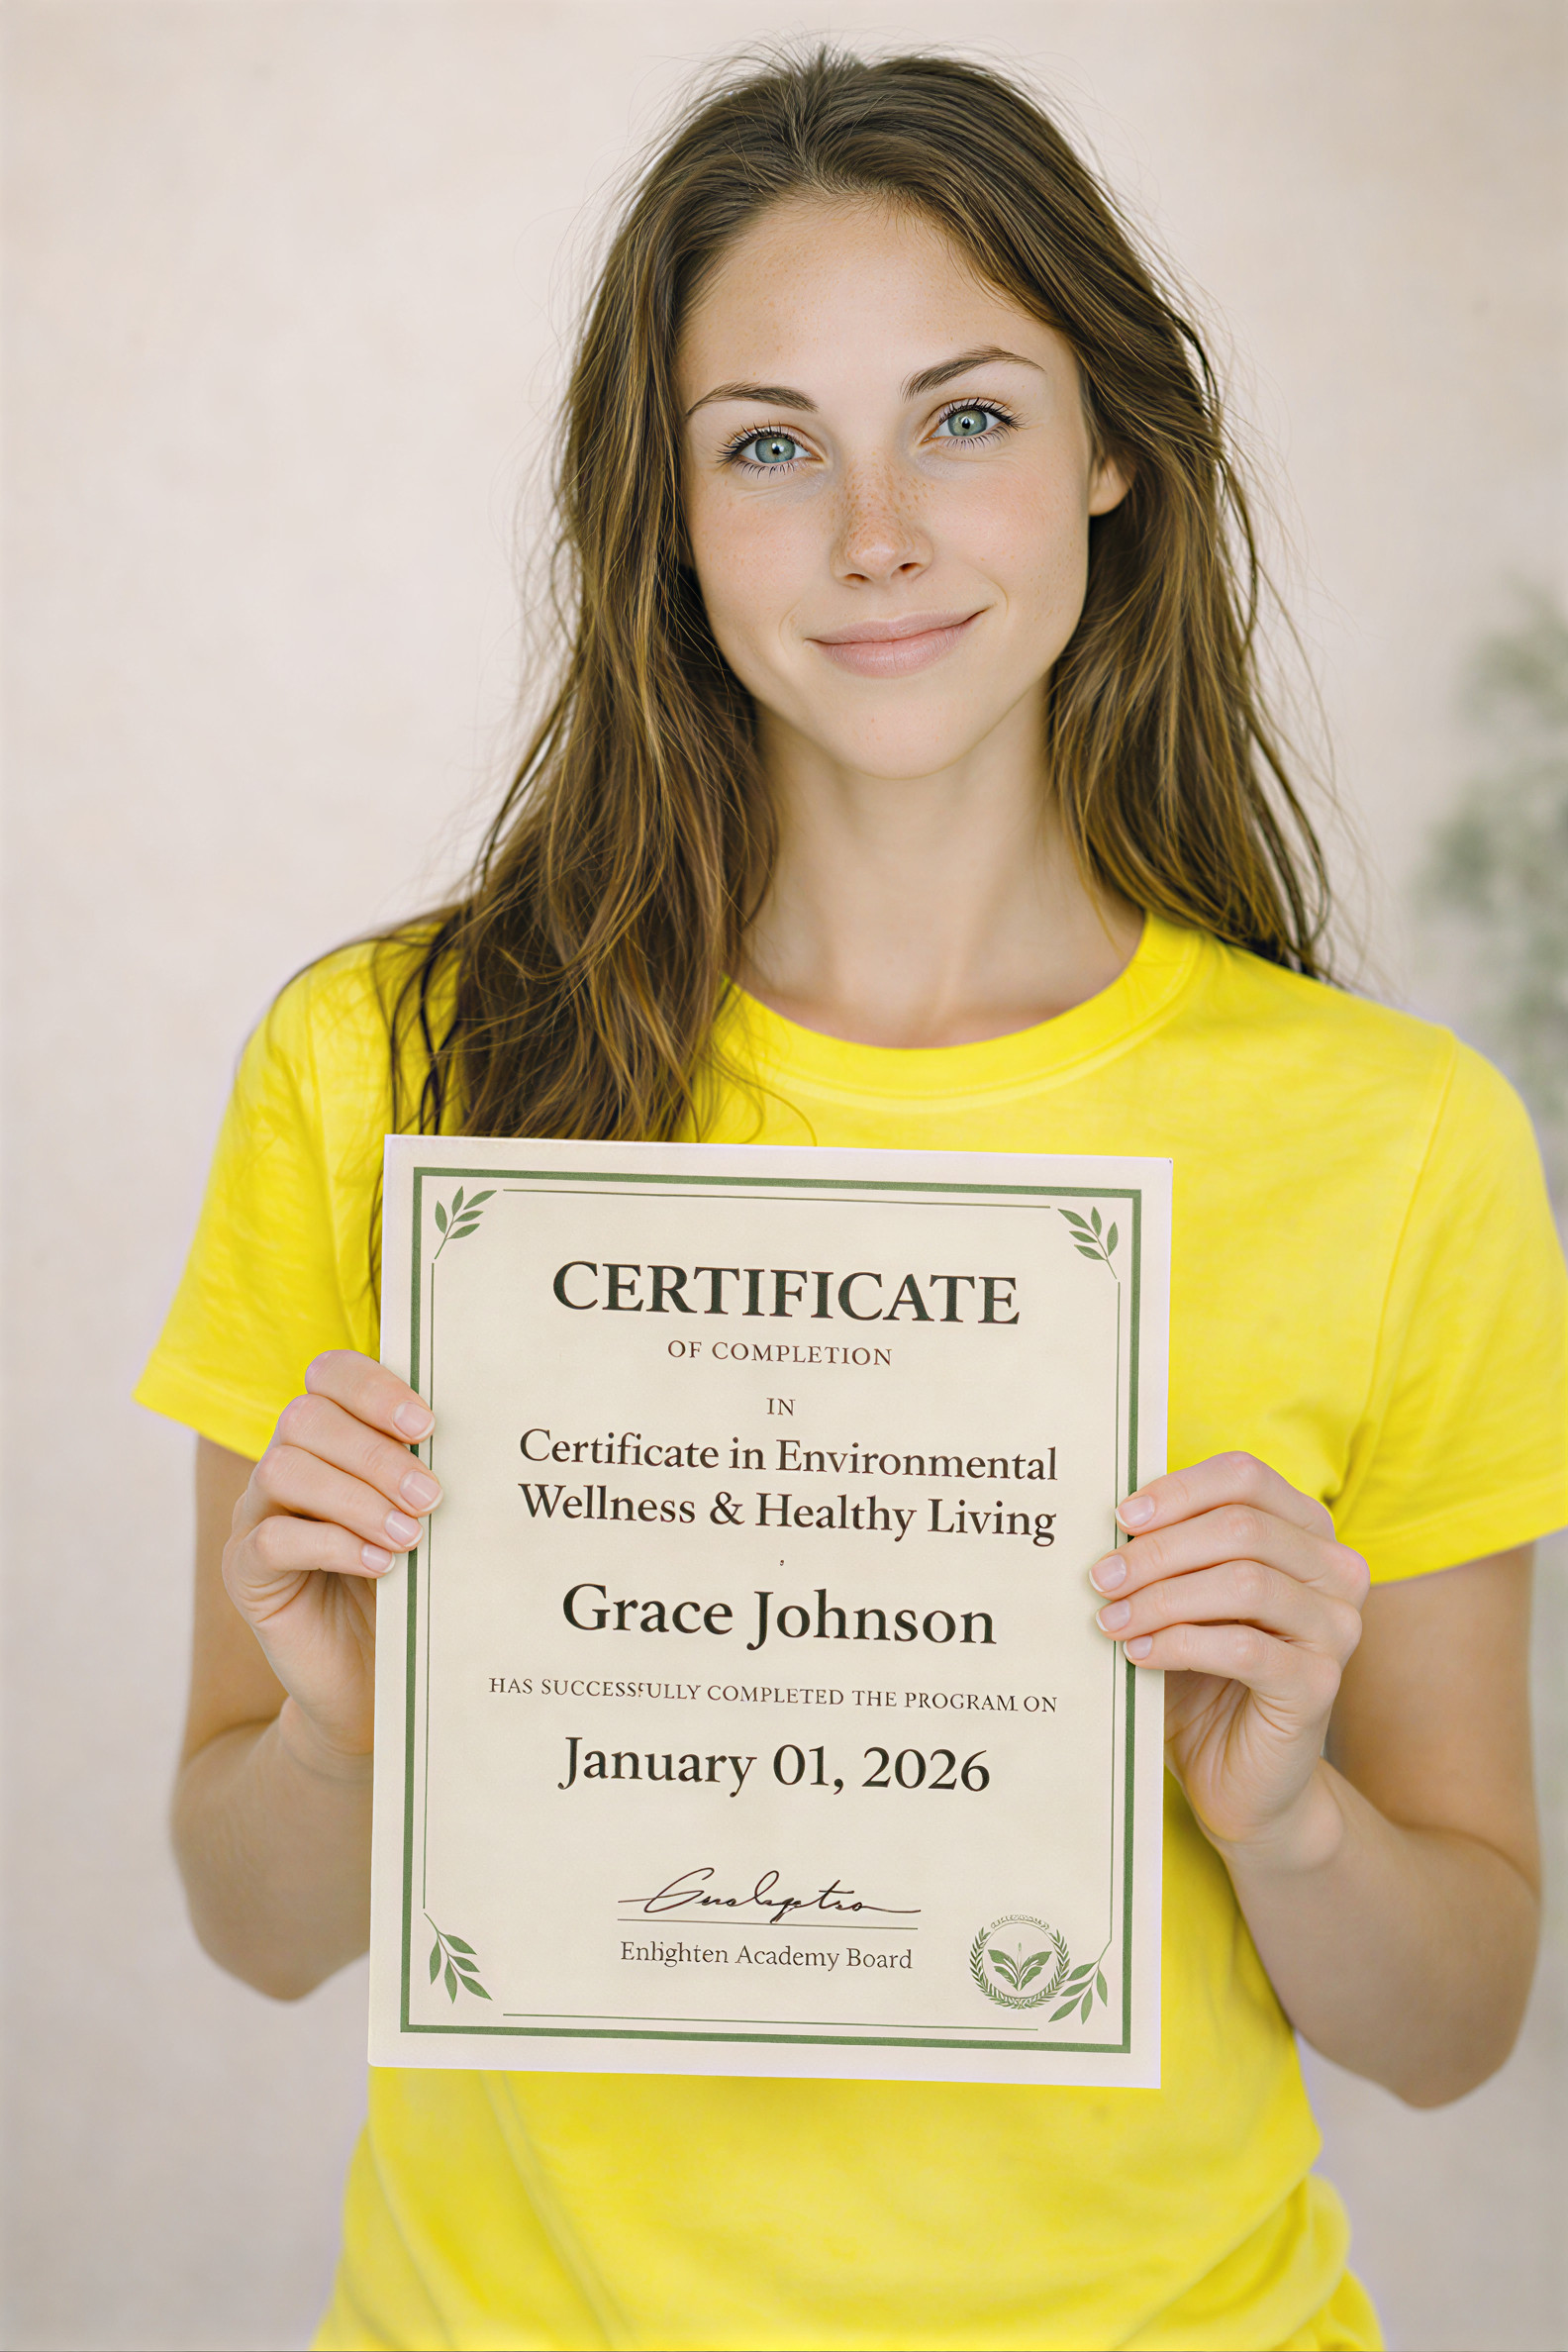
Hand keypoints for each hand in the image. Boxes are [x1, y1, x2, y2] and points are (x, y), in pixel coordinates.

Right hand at [222, 1351, 438, 1764]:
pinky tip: (380, 1566)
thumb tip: (483, 1434)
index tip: (426, 1424)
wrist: (368, 1683)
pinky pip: (272, 1539)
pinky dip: (333, 1545)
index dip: (373, 1388)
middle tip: (431, 1496)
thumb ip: (430, 1475)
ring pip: (283, 1470)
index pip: (328, 1375)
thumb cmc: (405, 1588)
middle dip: (375, 1452)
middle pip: (305, 1418)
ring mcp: (255, 1516)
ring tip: (410, 1536)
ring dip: (357, 1498)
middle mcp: (283, 1465)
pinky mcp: (245, 1572)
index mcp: (328, 1437)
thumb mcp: (422, 1523)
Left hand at [1090, 1452, 1368, 1862]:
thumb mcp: (1181, 1601)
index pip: (1245, 1477)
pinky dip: (1180, 1643)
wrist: (1237, 1778)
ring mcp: (1336, 1628)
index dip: (1177, 1490)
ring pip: (1245, 1581)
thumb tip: (1103, 1518)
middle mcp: (1336, 1570)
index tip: (1120, 1518)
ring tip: (1110, 1619)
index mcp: (1304, 1532)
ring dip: (1162, 1597)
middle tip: (1100, 1577)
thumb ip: (1163, 1554)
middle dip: (1159, 1549)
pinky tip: (1138, 1653)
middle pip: (1241, 1526)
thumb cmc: (1202, 1677)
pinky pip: (1244, 1647)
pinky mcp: (1320, 1684)